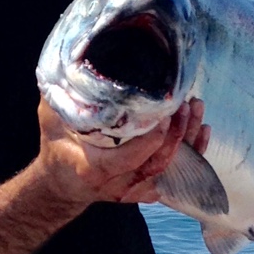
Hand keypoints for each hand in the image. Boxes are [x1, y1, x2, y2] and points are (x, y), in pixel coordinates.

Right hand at [36, 97, 206, 209]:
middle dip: (177, 135)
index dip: (151, 138)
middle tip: (186, 105)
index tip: (164, 114)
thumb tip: (74, 62)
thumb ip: (64, 96)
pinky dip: (191, 153)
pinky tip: (200, 129)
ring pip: (169, 169)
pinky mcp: (144, 190)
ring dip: (188, 141)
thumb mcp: (52, 119)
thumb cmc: (56, 148)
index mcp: (94, 169)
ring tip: (195, 109)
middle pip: (157, 163)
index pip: (130, 157)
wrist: (60, 185)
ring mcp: (133, 190)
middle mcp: (117, 185)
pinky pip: (174, 175)